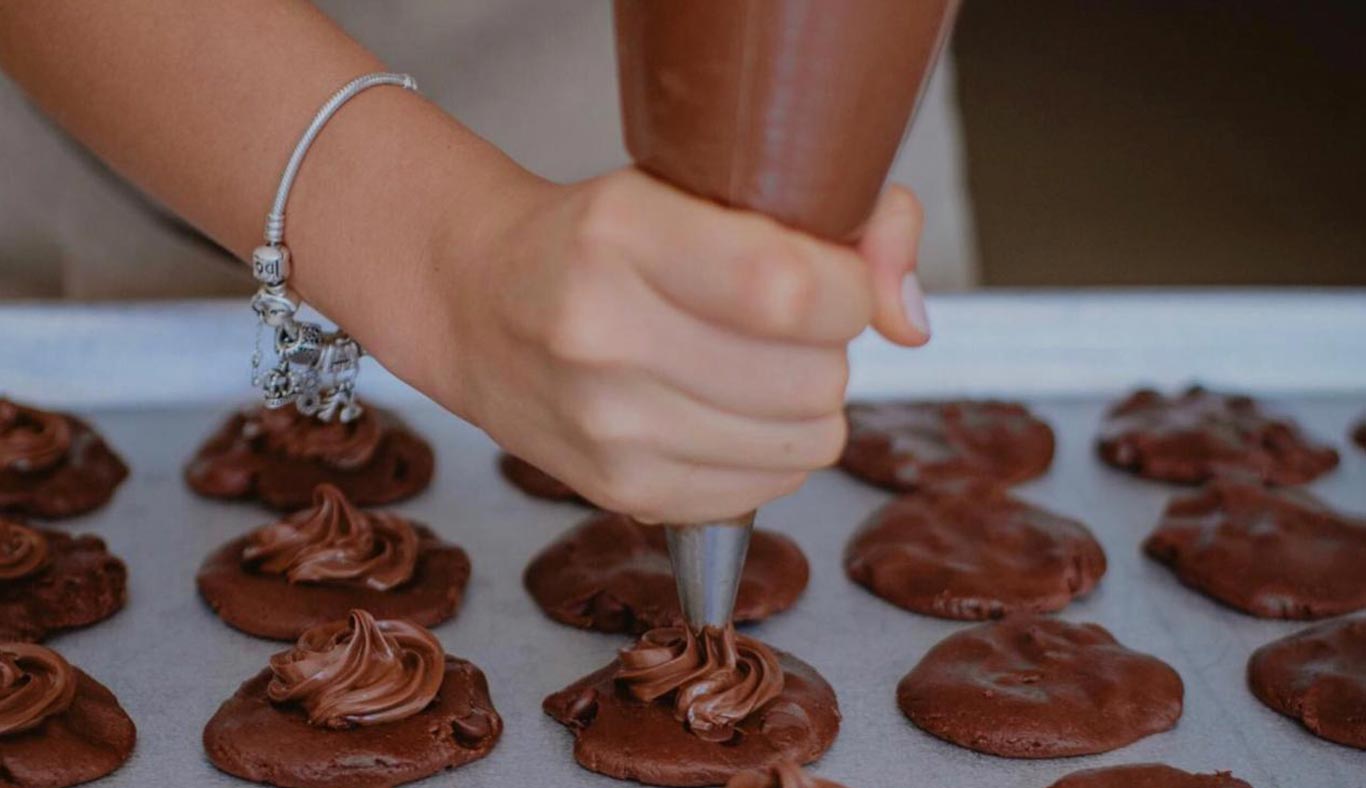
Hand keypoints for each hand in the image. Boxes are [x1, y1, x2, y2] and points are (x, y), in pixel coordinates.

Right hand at [392, 169, 927, 522]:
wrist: (479, 304)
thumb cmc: (599, 238)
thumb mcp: (696, 184)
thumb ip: (837, 224)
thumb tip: (911, 321)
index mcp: (621, 235)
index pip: (795, 289)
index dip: (852, 288)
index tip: (835, 276)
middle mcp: (602, 337)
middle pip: (816, 377)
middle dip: (824, 346)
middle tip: (773, 321)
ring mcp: (607, 427)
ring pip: (808, 441)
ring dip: (803, 404)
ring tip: (747, 366)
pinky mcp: (620, 491)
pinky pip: (768, 491)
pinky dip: (767, 453)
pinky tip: (721, 412)